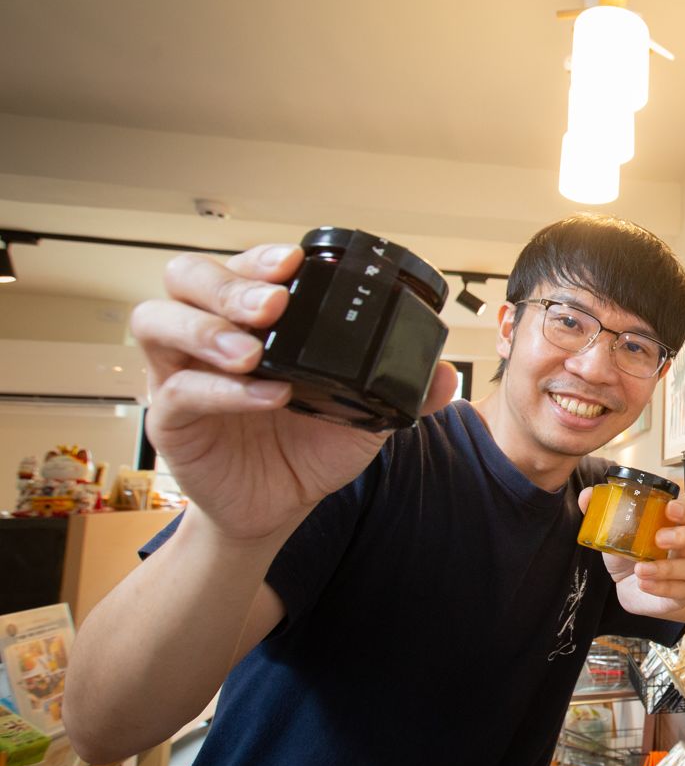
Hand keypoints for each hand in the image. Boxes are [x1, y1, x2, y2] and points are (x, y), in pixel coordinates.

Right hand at [133, 244, 457, 542]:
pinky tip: (265, 394)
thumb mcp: (366, 416)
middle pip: (187, 277)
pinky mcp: (171, 419)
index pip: (243, 267)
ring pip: (159, 320)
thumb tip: (444, 372)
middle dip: (228, 282)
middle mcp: (210, 335)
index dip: (262, 257)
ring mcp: (181, 373)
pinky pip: (180, 391)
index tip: (295, 262)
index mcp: (253, 321)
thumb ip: (405, 391)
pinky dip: (222, 390)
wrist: (279, 508)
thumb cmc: (310, 449)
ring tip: (253, 349)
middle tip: (272, 303)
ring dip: (207, 327)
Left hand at [576, 491, 684, 618]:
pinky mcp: (682, 595)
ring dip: (667, 568)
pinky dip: (661, 587)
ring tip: (641, 568)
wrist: (628, 587)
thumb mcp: (616, 531)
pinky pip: (680, 592)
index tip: (669, 507)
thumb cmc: (631, 554)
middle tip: (659, 538)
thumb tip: (587, 495)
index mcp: (680, 526)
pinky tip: (643, 583)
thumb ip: (603, 511)